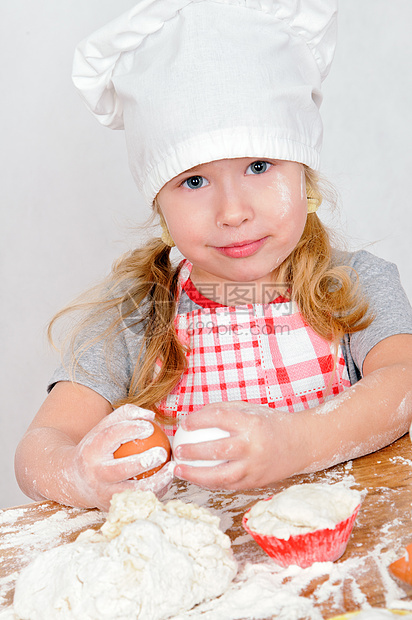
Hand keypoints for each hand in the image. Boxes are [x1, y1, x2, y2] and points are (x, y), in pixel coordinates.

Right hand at [67, 404, 174, 509]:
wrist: (75, 481)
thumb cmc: (96, 449)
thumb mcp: (103, 428)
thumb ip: (125, 415)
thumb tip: (151, 415)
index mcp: (92, 450)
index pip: (111, 436)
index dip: (132, 429)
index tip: (150, 427)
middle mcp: (95, 474)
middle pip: (121, 469)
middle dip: (145, 461)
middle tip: (162, 452)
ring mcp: (103, 493)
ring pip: (133, 491)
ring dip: (157, 481)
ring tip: (171, 469)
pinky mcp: (112, 507)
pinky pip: (139, 500)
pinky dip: (156, 491)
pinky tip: (168, 479)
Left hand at [173, 401, 299, 489]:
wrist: (300, 444)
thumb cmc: (269, 424)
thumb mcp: (250, 410)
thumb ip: (223, 411)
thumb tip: (192, 418)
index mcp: (252, 422)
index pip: (219, 418)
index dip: (198, 420)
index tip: (184, 423)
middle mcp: (253, 446)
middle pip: (218, 450)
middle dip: (193, 451)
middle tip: (178, 450)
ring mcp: (255, 467)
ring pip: (221, 475)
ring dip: (196, 475)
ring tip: (179, 470)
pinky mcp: (255, 482)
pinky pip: (228, 484)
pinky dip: (210, 482)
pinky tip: (196, 478)